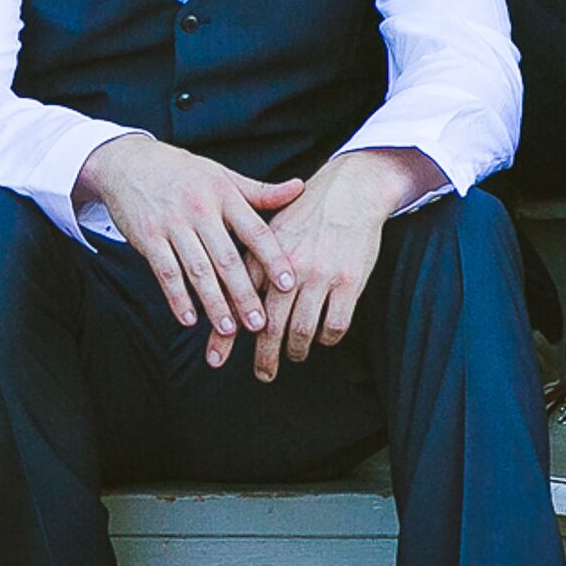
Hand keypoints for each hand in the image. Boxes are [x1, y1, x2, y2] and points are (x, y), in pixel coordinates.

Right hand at [75, 135, 302, 364]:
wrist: (127, 162)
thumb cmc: (182, 171)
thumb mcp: (221, 175)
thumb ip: (259, 191)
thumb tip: (300, 188)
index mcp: (223, 194)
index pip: (254, 230)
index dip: (272, 258)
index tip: (288, 284)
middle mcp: (199, 208)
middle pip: (226, 258)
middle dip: (244, 294)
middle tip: (260, 324)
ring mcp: (172, 223)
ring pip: (197, 269)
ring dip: (213, 302)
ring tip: (228, 330)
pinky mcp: (147, 237)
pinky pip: (165, 272)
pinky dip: (177, 297)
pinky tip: (188, 319)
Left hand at [241, 156, 399, 379]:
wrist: (349, 191)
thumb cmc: (305, 214)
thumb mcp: (269, 231)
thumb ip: (250, 264)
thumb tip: (229, 299)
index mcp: (263, 254)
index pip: (238, 302)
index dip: (225, 333)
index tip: (216, 358)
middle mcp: (288, 267)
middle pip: (269, 325)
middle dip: (263, 355)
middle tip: (262, 374)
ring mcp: (319, 275)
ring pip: (301, 329)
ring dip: (296, 350)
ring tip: (294, 355)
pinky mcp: (348, 281)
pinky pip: (334, 324)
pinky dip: (327, 338)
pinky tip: (324, 338)